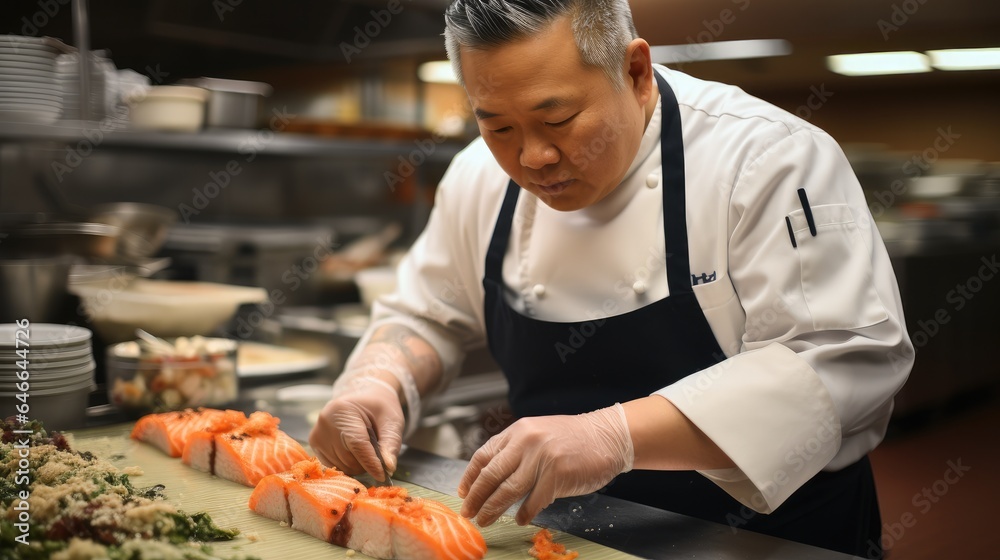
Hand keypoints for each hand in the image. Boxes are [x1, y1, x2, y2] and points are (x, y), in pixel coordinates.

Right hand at [308, 375, 403, 480]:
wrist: (364, 397)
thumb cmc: (379, 409)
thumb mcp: (392, 422)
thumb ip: (391, 444)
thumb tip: (388, 468)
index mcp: (343, 411)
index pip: (357, 444)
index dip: (371, 463)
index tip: (383, 476)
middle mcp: (324, 422)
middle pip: (349, 459)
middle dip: (367, 462)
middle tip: (376, 449)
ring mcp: (316, 435)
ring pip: (342, 467)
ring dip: (358, 464)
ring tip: (364, 446)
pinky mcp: (314, 445)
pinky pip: (334, 467)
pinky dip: (348, 465)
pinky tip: (353, 450)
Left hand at [457, 404, 632, 525]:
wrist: (607, 436)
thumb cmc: (573, 438)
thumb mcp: (538, 433)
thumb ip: (516, 450)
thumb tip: (490, 477)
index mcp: (518, 430)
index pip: (484, 455)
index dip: (470, 477)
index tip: (463, 493)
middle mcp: (526, 441)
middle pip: (491, 475)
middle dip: (476, 497)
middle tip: (468, 513)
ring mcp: (542, 458)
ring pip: (508, 490)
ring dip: (493, 509)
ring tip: (485, 520)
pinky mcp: (557, 475)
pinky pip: (534, 501)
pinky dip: (525, 514)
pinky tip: (521, 519)